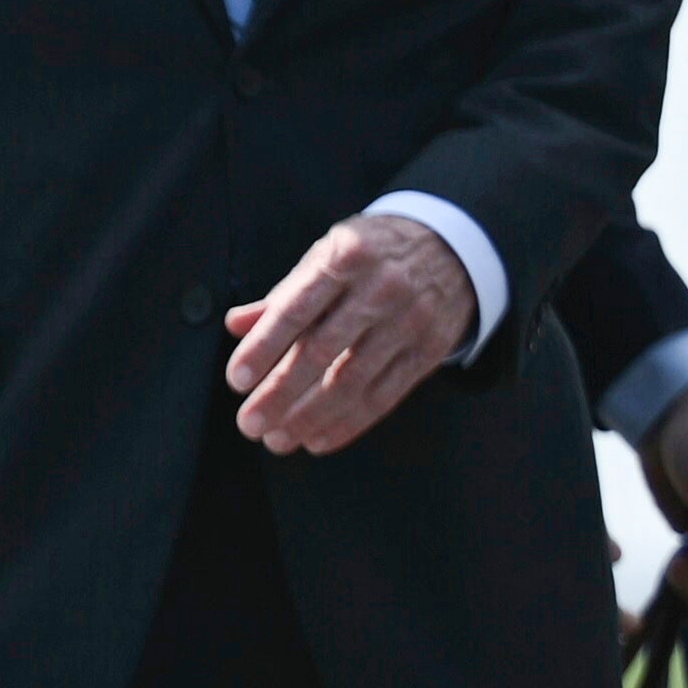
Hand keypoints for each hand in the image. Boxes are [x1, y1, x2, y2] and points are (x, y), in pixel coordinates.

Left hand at [223, 212, 480, 455]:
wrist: (452, 247)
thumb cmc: (372, 254)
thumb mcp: (328, 254)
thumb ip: (283, 294)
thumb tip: (235, 325)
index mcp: (346, 258)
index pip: (295, 309)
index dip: (263, 348)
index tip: (236, 380)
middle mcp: (381, 288)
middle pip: (322, 351)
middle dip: (280, 393)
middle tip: (249, 423)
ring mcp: (410, 321)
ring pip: (353, 381)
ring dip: (309, 417)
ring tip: (277, 439)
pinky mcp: (430, 350)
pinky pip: (385, 396)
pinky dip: (348, 424)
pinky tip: (317, 440)